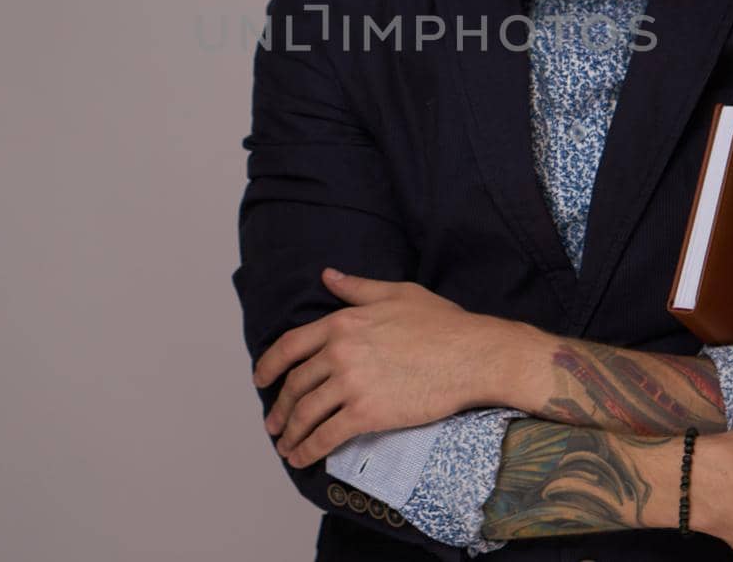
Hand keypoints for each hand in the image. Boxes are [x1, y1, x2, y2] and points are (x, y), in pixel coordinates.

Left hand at [251, 269, 507, 467]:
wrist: (471, 355)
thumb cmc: (441, 323)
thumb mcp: (396, 293)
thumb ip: (357, 287)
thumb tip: (328, 276)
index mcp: (342, 321)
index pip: (290, 345)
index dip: (269, 366)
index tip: (261, 379)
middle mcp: (340, 352)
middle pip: (295, 384)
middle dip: (279, 408)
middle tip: (273, 423)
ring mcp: (351, 384)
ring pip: (306, 413)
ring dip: (290, 433)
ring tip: (285, 445)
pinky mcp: (367, 413)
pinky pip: (326, 435)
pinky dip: (308, 449)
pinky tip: (302, 458)